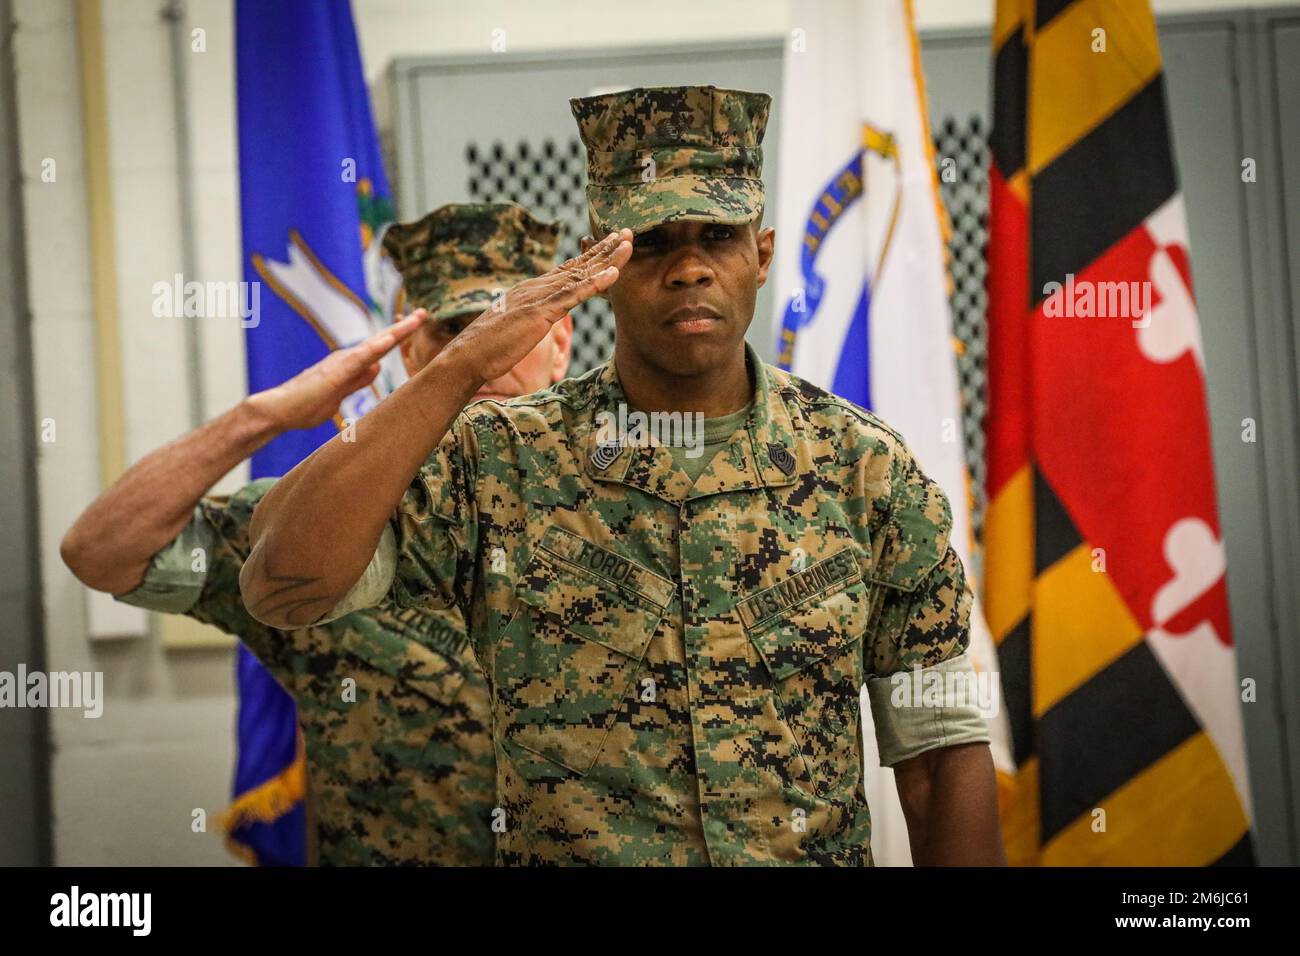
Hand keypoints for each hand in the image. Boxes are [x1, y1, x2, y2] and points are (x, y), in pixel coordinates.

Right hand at [244, 313, 423, 432]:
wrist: (276, 411)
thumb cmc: (304, 405)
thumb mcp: (340, 394)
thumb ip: (358, 380)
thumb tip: (376, 367)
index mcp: (349, 365)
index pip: (379, 349)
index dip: (397, 337)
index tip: (415, 324)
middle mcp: (346, 359)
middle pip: (380, 341)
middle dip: (403, 328)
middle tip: (423, 313)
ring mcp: (341, 364)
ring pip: (374, 345)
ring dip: (396, 332)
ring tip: (416, 320)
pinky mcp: (334, 374)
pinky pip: (359, 359)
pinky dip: (376, 348)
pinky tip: (390, 339)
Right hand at [438, 229, 631, 384]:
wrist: (468, 357)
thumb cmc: (490, 348)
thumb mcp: (516, 328)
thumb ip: (530, 318)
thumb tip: (537, 319)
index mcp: (531, 291)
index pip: (567, 270)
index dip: (591, 257)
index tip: (610, 244)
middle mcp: (536, 288)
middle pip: (577, 266)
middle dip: (604, 249)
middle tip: (628, 233)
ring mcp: (538, 298)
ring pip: (580, 275)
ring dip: (607, 259)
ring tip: (628, 245)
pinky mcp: (539, 313)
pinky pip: (572, 296)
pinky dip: (594, 283)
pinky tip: (613, 274)